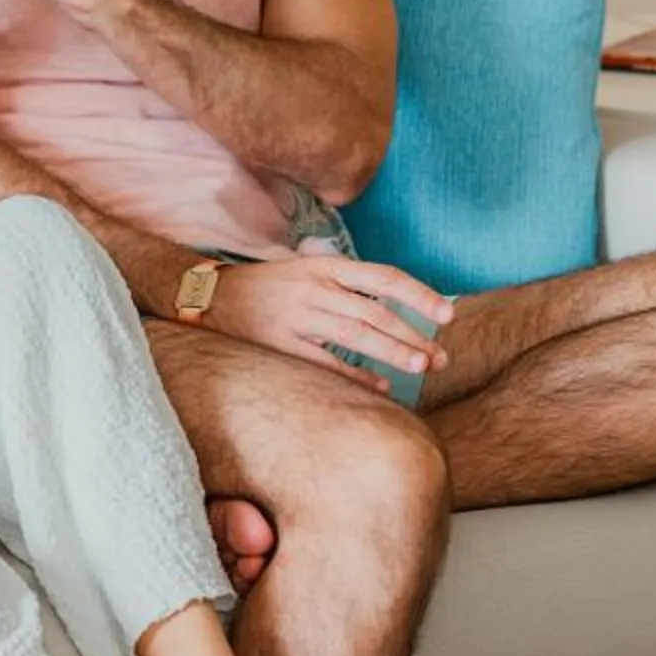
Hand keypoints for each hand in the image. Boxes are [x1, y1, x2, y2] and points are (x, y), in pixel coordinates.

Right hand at [198, 257, 454, 388]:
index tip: (447, 313)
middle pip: (376, 312)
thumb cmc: (266, 287)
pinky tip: (381, 388)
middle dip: (414, 336)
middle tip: (441, 357)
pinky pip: (325, 362)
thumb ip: (344, 283)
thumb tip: (392, 302)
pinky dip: (356, 376)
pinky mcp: (279, 343)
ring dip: (393, 352)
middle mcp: (315, 288)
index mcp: (326, 267)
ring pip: (357, 335)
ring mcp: (297, 316)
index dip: (419, 295)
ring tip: (421, 368)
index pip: (384, 277)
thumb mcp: (305, 270)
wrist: (208, 297)